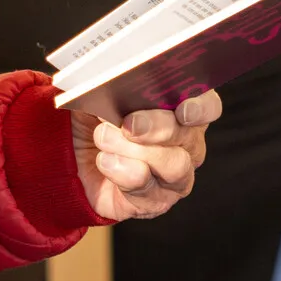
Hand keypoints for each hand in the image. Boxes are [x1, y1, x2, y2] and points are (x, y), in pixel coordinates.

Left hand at [73, 91, 221, 221]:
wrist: (72, 159)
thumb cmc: (95, 119)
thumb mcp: (100, 91)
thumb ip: (114, 80)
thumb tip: (115, 78)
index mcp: (182, 109)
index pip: (208, 107)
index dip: (201, 108)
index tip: (182, 109)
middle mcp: (187, 144)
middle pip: (188, 135)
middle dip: (158, 128)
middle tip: (129, 124)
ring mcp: (175, 177)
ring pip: (174, 166)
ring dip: (138, 152)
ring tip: (105, 139)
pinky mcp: (155, 202)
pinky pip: (148, 192)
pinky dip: (124, 174)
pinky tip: (106, 161)